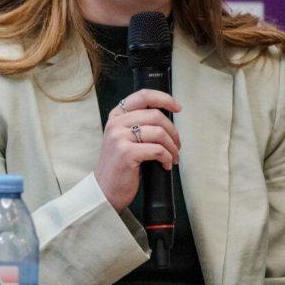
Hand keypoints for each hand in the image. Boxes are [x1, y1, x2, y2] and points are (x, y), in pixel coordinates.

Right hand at [95, 89, 180, 210]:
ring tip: (173, 157)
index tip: (177, 108)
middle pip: (156, 115)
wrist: (106, 189)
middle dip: (173, 131)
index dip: (164, 99)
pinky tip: (166, 164)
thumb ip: (139, 124)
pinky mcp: (126, 153)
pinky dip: (167, 158)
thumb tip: (167, 119)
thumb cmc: (120, 164)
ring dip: (173, 147)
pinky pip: (158, 150)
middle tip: (177, 145)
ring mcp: (119, 137)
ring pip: (159, 132)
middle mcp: (116, 123)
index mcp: (116, 116)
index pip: (143, 96)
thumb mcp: (124, 138)